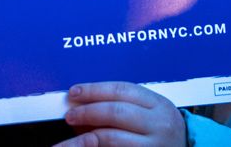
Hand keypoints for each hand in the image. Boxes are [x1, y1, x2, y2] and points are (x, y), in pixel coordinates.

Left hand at [55, 81, 185, 146]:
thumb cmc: (161, 131)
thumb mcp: (148, 113)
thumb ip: (120, 106)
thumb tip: (81, 106)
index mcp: (158, 103)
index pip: (121, 90)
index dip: (94, 90)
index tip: (74, 93)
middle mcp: (158, 123)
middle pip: (116, 112)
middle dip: (87, 112)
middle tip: (69, 115)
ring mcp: (154, 146)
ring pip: (112, 138)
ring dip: (85, 138)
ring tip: (69, 141)